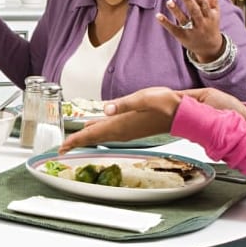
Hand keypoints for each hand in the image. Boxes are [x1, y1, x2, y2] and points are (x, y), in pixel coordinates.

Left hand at [57, 87, 245, 152]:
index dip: (75, 141)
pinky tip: (96, 127)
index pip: (92, 134)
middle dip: (77, 142)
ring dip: (87, 138)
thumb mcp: (144, 97)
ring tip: (74, 140)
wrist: (184, 113)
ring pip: (101, 135)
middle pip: (93, 138)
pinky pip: (110, 132)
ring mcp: (127, 130)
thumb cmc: (167, 103)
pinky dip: (99, 132)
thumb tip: (105, 108)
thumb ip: (123, 103)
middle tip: (61, 148)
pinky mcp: (133, 127)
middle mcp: (122, 130)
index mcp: (120, 124)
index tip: (61, 148)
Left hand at [156, 0, 225, 61]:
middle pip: (194, 11)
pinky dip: (166, 23)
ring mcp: (191, 30)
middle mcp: (201, 23)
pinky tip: (158, 15)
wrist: (209, 48)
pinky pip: (173, 29)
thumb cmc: (211, 25)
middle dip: (188, 0)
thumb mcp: (214, 12)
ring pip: (183, 20)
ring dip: (176, 10)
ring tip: (169, 1)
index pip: (204, 4)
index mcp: (209, 16)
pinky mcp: (182, 36)